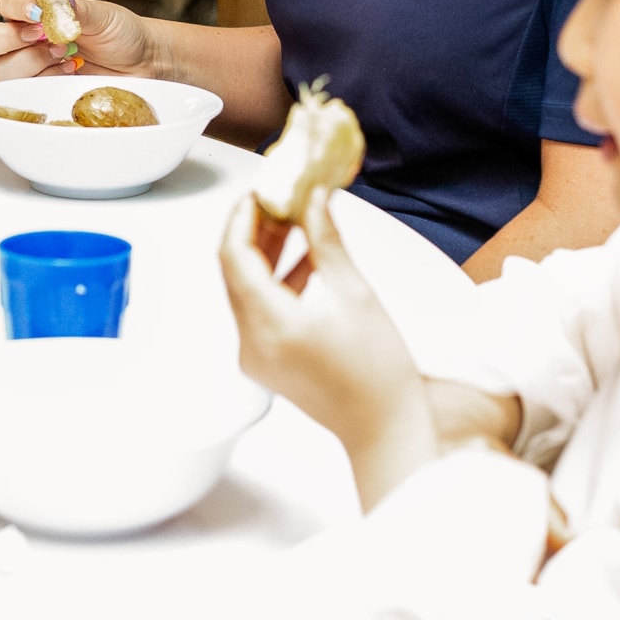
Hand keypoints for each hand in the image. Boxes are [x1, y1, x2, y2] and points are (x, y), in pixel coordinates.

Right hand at [0, 0, 155, 79]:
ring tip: (65, 54)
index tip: (38, 12)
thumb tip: (53, 1)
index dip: (14, 7)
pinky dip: (44, 82)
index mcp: (35, 13)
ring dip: (31, 62)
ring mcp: (29, 69)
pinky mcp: (39, 93)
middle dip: (4, 39)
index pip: (4, 5)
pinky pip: (22, 93)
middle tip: (40, 36)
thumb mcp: (102, 14)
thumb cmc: (121, 33)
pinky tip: (69, 72)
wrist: (143, 63)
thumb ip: (74, 8)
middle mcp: (24, 41)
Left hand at [219, 191, 437, 509]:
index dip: (243, 216)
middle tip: (279, 198)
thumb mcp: (354, 293)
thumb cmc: (378, 372)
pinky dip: (276, 280)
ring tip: (294, 220)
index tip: (260, 190)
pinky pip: (259, 309)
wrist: (385, 429)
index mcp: (269, 324)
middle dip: (256, 229)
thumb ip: (326, 239)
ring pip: (246, 288)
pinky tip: (305, 259)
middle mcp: (252, 342)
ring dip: (267, 253)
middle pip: (236, 270)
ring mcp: (256, 355)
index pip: (235, 254)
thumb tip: (314, 198)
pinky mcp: (268, 361)